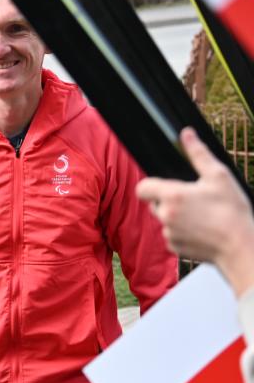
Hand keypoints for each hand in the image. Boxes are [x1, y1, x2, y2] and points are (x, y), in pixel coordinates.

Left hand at [137, 127, 253, 294]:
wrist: (241, 246)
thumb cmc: (232, 211)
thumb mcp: (218, 176)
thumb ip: (198, 154)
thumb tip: (186, 134)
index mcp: (171, 196)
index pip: (142, 187)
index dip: (152, 185)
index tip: (168, 186)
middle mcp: (164, 215)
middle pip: (154, 203)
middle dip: (169, 200)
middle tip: (195, 200)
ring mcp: (168, 233)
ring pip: (164, 220)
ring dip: (176, 216)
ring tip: (202, 216)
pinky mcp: (174, 248)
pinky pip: (172, 236)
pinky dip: (183, 232)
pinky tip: (202, 230)